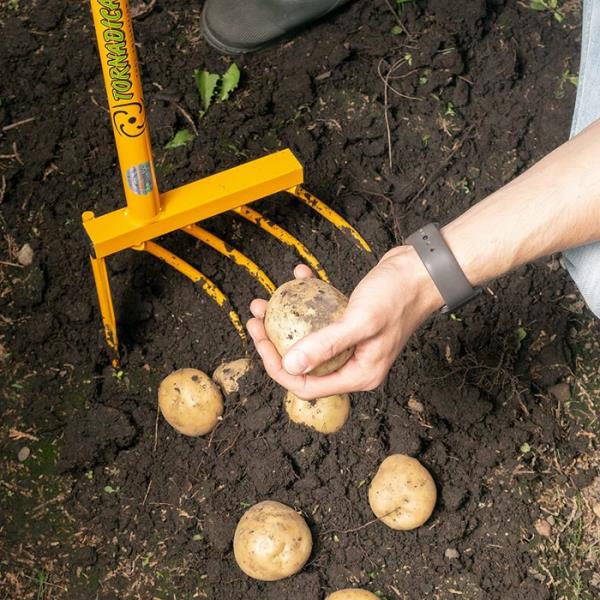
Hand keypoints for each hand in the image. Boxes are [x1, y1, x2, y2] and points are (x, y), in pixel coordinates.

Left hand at [246, 246, 442, 398]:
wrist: (422, 271)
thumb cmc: (398, 296)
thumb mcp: (360, 322)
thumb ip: (326, 346)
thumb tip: (291, 366)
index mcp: (358, 374)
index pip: (307, 384)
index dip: (277, 366)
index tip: (260, 339)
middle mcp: (353, 363)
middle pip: (303, 361)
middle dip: (274, 341)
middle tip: (256, 318)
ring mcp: (351, 343)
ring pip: (307, 337)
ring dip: (284, 319)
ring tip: (265, 300)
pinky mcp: (349, 322)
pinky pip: (320, 315)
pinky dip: (307, 297)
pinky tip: (299, 276)